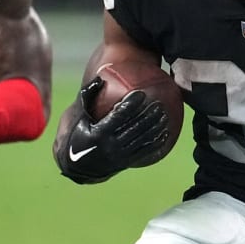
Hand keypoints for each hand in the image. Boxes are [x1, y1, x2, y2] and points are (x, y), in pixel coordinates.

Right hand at [56, 77, 170, 183]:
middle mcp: (111, 146)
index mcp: (99, 134)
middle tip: (158, 103)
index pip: (119, 116)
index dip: (131, 104)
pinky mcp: (127, 162)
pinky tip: (166, 132)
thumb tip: (100, 78)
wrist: (78, 165)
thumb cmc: (78, 132)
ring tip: (165, 115)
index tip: (141, 94)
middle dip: (149, 115)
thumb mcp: (78, 116)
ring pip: (143, 140)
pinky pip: (145, 152)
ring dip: (156, 127)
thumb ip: (88, 97)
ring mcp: (120, 156)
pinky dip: (157, 142)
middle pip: (135, 128)